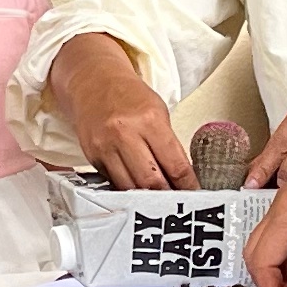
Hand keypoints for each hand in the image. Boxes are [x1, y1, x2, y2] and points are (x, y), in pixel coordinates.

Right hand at [52, 33, 194, 188]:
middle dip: (166, 198)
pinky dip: (126, 189)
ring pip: (130, 187)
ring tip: (157, 200)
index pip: (175, 165)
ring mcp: (106, 146)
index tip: (194, 195)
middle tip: (176, 203)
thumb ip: (169, 145)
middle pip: (151, 182)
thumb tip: (181, 178)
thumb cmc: (128, 96)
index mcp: (150, 120)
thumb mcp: (158, 112)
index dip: (187, 186)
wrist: (93, 82)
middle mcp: (125, 134)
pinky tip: (135, 189)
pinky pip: (112, 182)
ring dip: (146, 197)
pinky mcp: (92, 156)